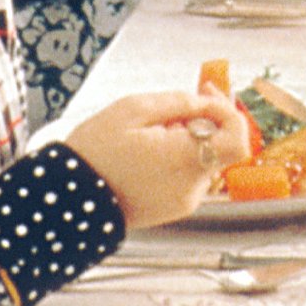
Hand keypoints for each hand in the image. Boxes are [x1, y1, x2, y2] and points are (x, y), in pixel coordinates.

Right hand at [62, 88, 251, 228]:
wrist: (67, 201)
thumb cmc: (94, 154)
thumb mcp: (133, 110)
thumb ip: (178, 102)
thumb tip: (206, 102)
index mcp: (185, 159)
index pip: (238, 139)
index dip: (229, 112)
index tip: (207, 96)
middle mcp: (192, 185)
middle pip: (221, 146)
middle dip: (204, 121)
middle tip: (177, 106)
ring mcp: (185, 200)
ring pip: (204, 159)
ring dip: (189, 140)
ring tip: (151, 133)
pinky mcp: (174, 208)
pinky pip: (189, 175)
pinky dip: (179, 159)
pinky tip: (149, 153)